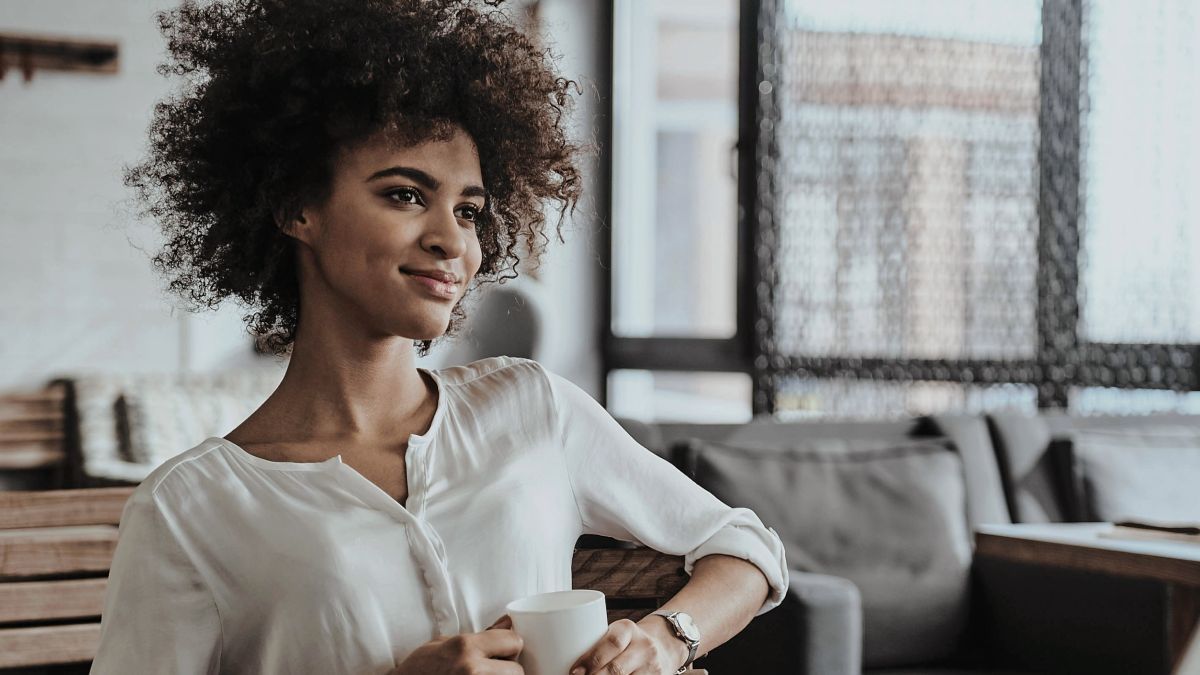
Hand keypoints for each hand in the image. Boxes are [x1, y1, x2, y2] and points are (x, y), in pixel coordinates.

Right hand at [391, 616, 522, 674]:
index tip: (502, 649)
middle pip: (516, 670)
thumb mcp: (444, 644)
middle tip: (492, 667)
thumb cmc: (419, 669)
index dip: (509, 645)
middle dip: (508, 668)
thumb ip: (480, 636)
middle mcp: (471, 670)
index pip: (513, 641)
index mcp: (465, 648)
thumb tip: (507, 623)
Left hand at [570, 618, 689, 674]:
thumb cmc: (626, 643)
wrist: (662, 647)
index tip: (574, 672)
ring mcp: (652, 667)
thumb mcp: (614, 635)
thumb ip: (594, 646)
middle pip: (616, 670)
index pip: (611, 643)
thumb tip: (554, 659)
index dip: (591, 659)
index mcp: (627, 629)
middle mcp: (643, 647)